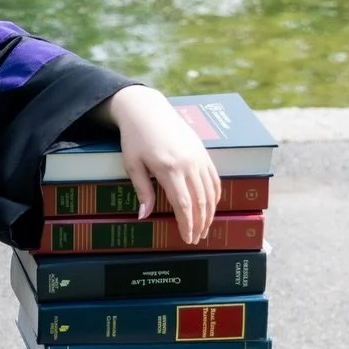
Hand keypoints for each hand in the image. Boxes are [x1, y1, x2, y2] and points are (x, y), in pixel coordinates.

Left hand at [105, 85, 221, 243]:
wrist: (147, 110)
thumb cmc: (135, 138)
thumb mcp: (132, 165)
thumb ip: (142, 190)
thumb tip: (144, 216)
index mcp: (168, 168)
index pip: (182, 204)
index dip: (186, 224)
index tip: (186, 238)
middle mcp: (188, 164)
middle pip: (200, 201)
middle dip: (199, 223)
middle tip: (197, 238)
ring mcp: (198, 157)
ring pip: (210, 191)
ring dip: (209, 212)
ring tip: (205, 228)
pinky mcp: (203, 152)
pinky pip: (214, 178)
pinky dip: (215, 194)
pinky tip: (212, 206)